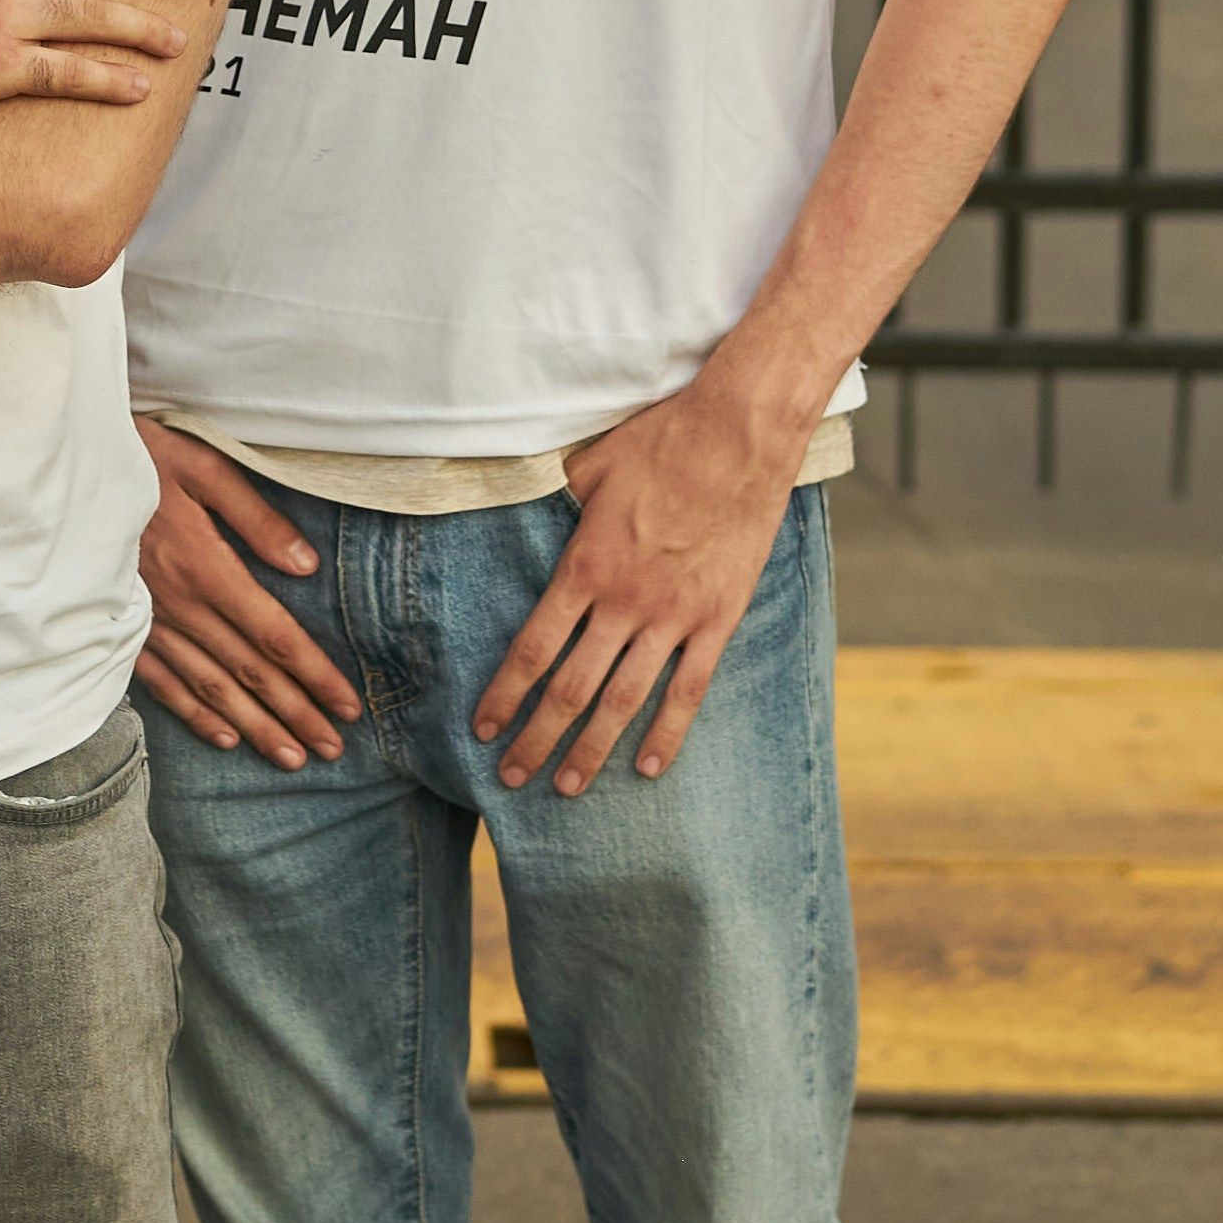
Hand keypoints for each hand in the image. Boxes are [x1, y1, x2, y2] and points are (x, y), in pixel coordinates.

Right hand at [132, 420, 357, 766]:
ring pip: (210, 687)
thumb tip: (306, 565)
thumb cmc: (137, 458)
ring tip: (291, 756)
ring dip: (254, 726)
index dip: (315, 675)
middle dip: (295, 713)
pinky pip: (161, 682)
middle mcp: (179, 606)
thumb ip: (256, 519)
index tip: (347, 705)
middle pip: (249, 672)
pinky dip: (194, 714)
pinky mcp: (120, 627)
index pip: (274, 636)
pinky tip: (223, 737)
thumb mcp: (202, 467)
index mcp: (205, 567)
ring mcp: (147, 622)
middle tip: (333, 749)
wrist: (57, 471)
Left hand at [470, 372, 819, 795]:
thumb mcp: (590, 464)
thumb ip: (557, 498)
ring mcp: (674, 616)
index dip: (504, 695)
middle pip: (571, 688)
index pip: (533, 648)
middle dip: (537, 739)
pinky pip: (689, 690)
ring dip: (593, 749)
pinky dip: (668, 734)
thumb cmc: (660, 441)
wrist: (741, 435)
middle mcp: (625, 602)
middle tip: (511, 777)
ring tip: (567, 787)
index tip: (482, 728)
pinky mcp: (718, 619)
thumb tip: (534, 502)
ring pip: (625, 701)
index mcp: (585, 567)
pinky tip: (648, 768)